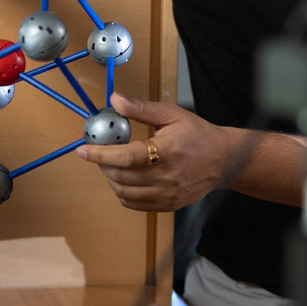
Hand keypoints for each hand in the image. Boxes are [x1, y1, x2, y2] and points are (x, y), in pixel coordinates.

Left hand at [77, 93, 238, 211]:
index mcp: (168, 151)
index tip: (83, 149)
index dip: (100, 154)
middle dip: (102, 165)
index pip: (126, 157)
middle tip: (98, 153)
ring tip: (111, 165)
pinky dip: (122, 193)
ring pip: (125, 193)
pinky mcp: (169, 205)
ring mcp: (168, 194)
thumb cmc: (197, 134)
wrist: (223, 160)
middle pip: (121, 176)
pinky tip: (124, 179)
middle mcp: (168, 176)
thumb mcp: (171, 115)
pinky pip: (135, 204)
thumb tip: (115, 100)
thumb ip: (141, 109)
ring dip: (111, 179)